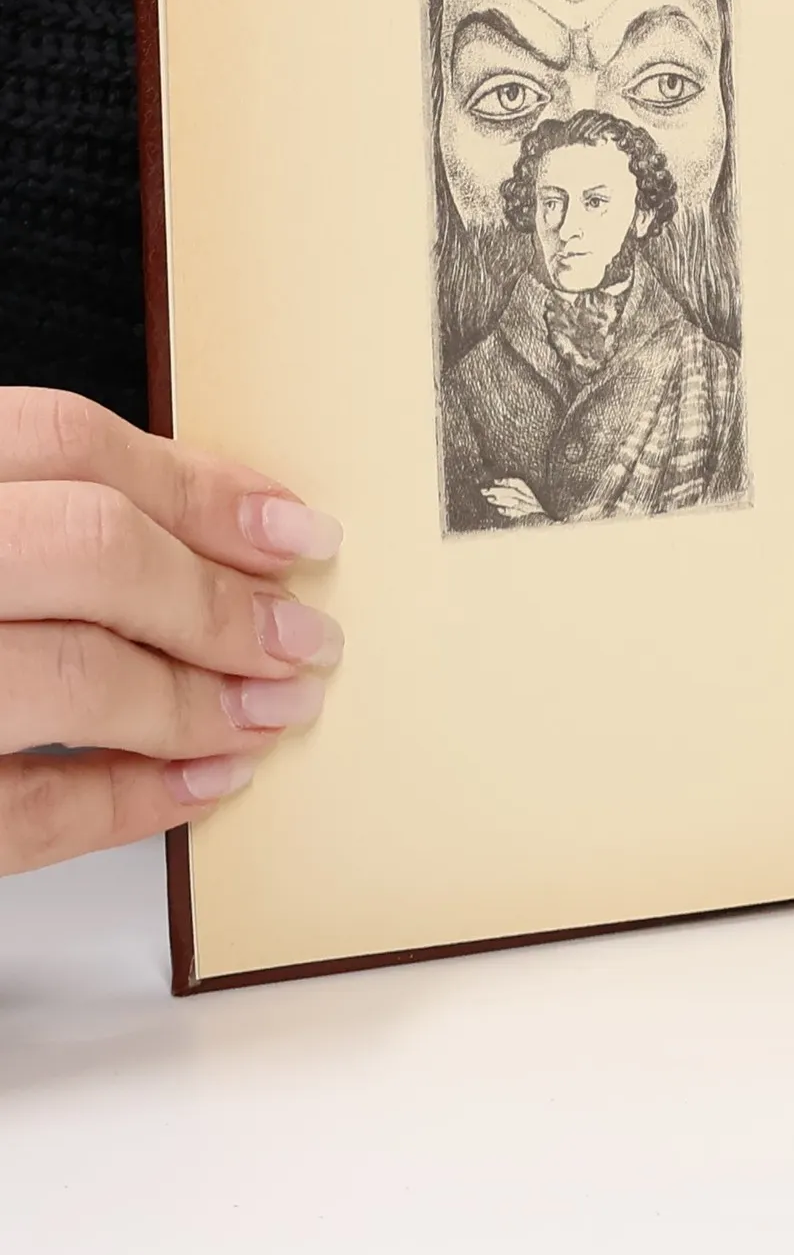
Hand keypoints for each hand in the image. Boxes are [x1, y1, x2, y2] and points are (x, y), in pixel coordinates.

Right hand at [0, 387, 342, 875]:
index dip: (202, 485)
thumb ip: (23, 509)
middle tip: (303, 638)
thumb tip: (201, 528)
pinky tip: (197, 790)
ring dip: (194, 703)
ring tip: (270, 713)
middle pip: (88, 550)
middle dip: (218, 601)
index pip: (64, 442)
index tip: (294, 529)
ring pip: (66, 677)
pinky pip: (16, 812)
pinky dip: (124, 805)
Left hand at [482, 478, 546, 520]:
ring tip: (489, 499)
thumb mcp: (530, 507)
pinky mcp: (530, 519)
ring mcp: (531, 510)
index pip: (520, 484)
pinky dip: (509, 511)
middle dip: (498, 490)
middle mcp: (532, 501)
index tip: (495, 481)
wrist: (550, 530)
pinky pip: (519, 514)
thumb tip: (498, 494)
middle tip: (485, 491)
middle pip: (513, 492)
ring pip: (515, 501)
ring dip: (501, 500)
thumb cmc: (538, 519)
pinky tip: (500, 510)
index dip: (508, 481)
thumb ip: (516, 502)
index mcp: (532, 496)